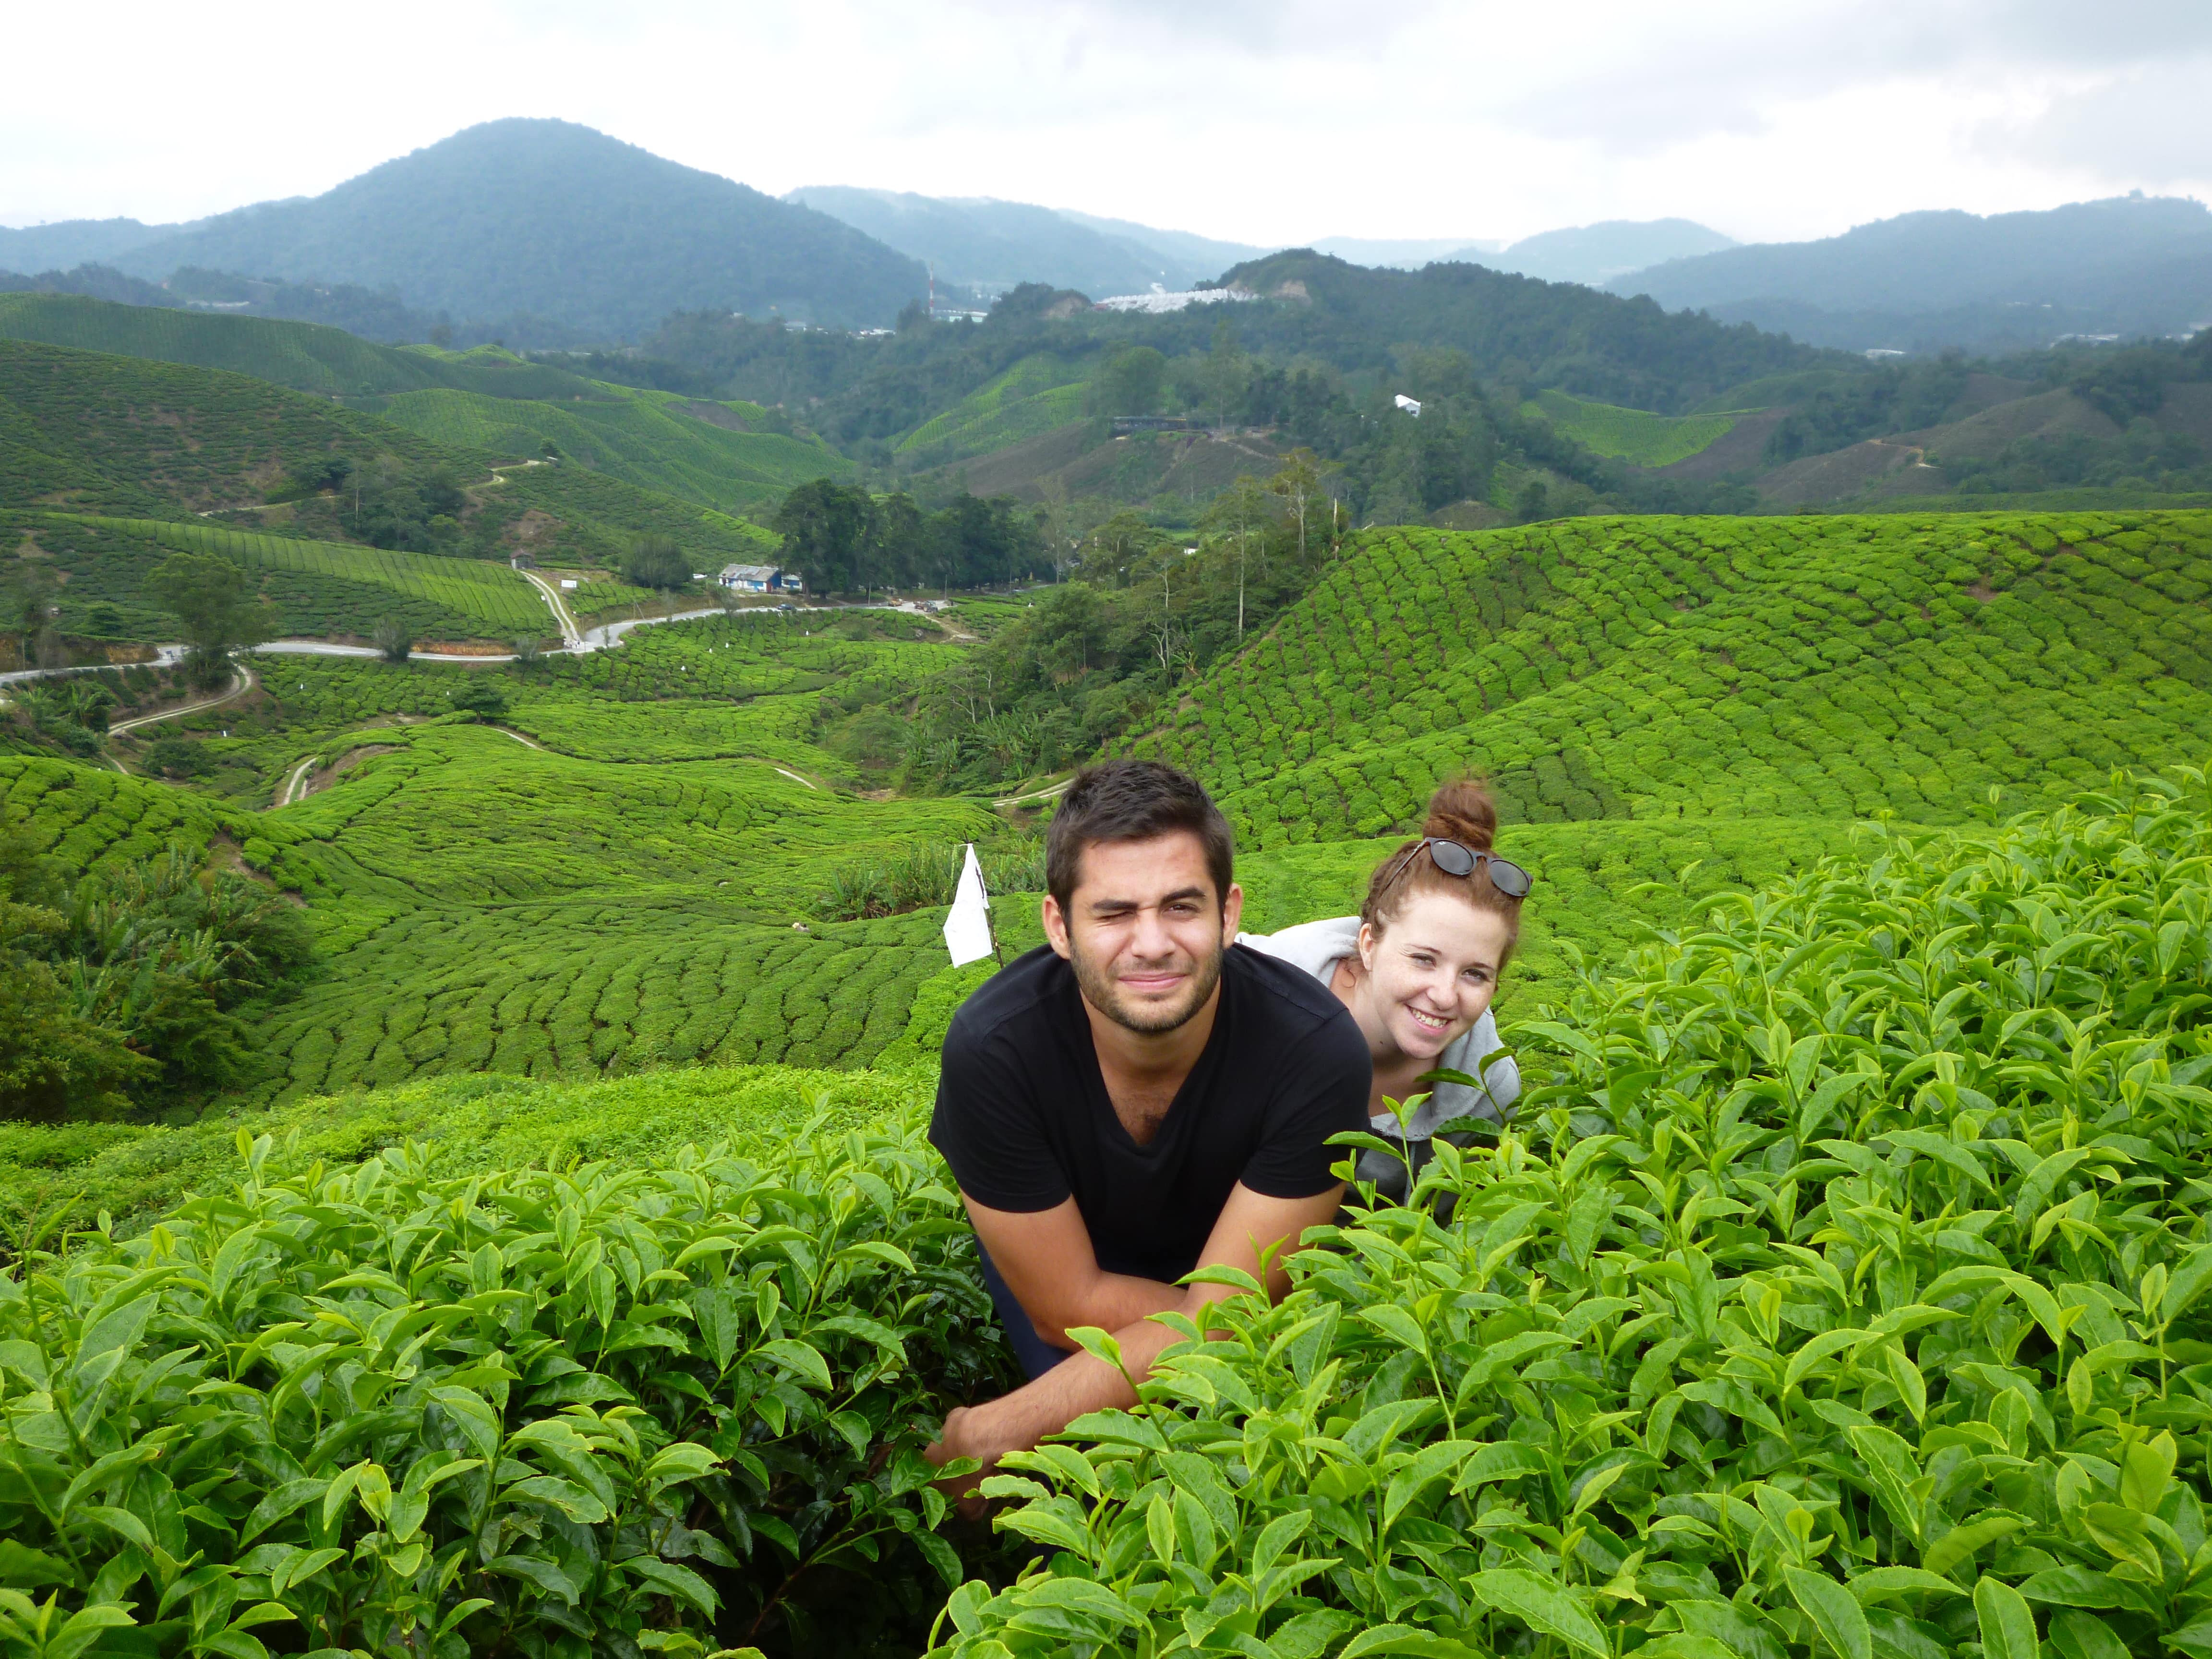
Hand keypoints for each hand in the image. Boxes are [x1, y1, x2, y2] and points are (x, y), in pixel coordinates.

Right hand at [926, 1404, 994, 1520]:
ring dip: (967, 1449)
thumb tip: (974, 1510)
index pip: (933, 1483)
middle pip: (943, 1461)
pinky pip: (966, 1426)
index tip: (965, 1491)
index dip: (950, 1489)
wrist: (980, 1441)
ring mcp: (942, 1429)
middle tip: (978, 1475)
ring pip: (954, 1443)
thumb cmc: (969, 1477)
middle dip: (958, 1468)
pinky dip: (976, 1432)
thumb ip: (968, 1512)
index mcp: (926, 1470)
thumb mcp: (969, 1507)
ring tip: (987, 1457)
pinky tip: (990, 1439)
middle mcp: (929, 1448)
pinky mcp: (957, 1414)